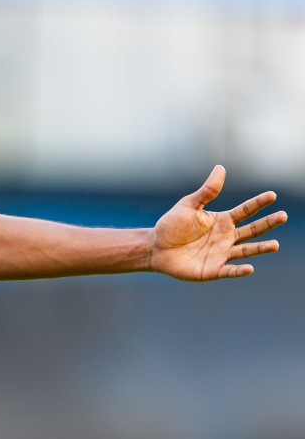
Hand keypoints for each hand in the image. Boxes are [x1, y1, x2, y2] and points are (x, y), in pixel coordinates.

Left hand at [150, 166, 285, 279]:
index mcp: (223, 221)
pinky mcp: (212, 269)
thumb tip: (221, 168)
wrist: (155, 248)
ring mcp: (221, 254)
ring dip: (260, 248)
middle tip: (282, 216)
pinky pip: (229, 270)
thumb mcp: (188, 206)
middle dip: (268, 223)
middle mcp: (227, 237)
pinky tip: (250, 268)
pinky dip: (239, 270)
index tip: (272, 195)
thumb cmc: (172, 226)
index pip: (245, 211)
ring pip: (246, 250)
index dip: (258, 203)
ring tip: (275, 245)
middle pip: (252, 230)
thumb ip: (206, 191)